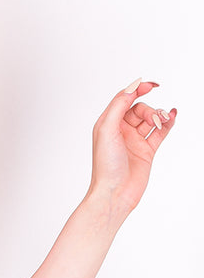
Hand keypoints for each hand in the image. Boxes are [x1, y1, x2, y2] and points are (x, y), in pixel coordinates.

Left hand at [87, 79, 176, 217]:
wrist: (115, 193)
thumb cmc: (105, 165)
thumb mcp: (107, 129)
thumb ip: (119, 105)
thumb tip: (133, 87)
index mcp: (108, 124)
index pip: (124, 99)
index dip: (137, 89)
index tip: (152, 85)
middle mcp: (121, 131)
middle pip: (140, 109)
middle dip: (149, 110)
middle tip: (152, 120)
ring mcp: (134, 141)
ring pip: (151, 120)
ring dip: (159, 116)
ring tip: (162, 121)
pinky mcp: (147, 151)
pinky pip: (160, 132)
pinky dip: (167, 123)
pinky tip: (171, 117)